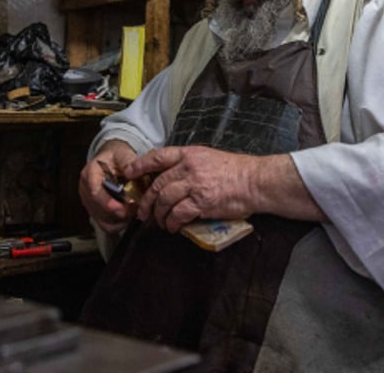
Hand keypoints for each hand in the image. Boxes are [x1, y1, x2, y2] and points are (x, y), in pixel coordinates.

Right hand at [79, 140, 138, 234]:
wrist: (109, 160)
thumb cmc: (115, 157)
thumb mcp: (122, 154)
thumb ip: (128, 161)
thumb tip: (132, 171)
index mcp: (90, 174)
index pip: (95, 193)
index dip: (108, 204)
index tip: (122, 210)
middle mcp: (85, 189)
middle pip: (98, 210)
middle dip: (117, 214)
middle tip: (135, 211)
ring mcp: (88, 201)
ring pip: (101, 220)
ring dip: (118, 221)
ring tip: (133, 213)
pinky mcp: (93, 209)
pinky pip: (103, 224)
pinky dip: (116, 224)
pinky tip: (127, 218)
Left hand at [126, 146, 260, 233]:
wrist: (254, 181)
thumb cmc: (235, 171)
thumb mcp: (208, 158)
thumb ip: (188, 165)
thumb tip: (171, 179)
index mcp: (189, 154)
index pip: (157, 156)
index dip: (140, 165)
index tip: (129, 173)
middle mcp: (189, 167)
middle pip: (157, 184)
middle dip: (147, 200)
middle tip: (143, 211)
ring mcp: (194, 184)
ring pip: (164, 200)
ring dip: (159, 215)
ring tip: (160, 223)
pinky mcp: (202, 202)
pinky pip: (178, 214)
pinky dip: (172, 223)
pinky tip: (173, 227)